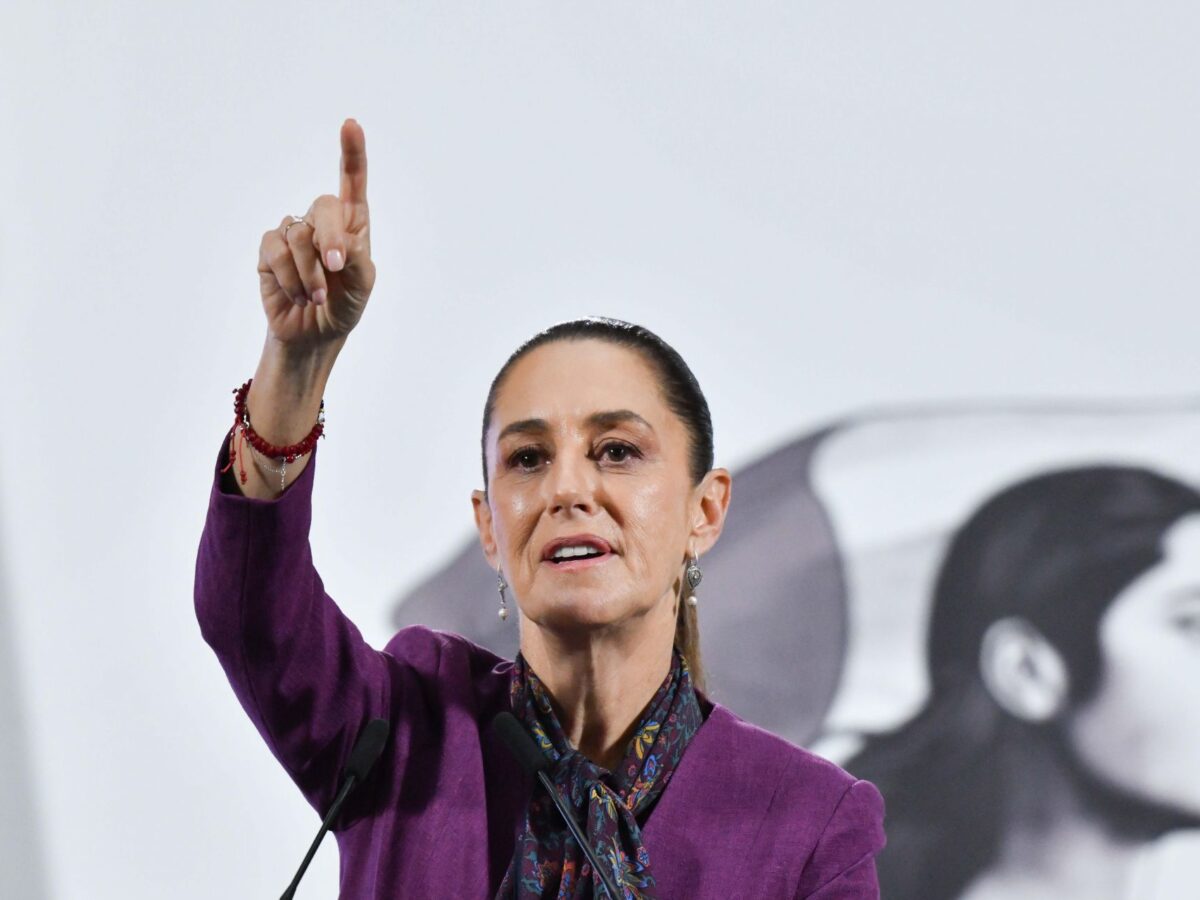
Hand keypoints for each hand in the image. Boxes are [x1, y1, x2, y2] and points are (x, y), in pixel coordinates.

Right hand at [257, 118, 375, 348]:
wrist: (314, 335)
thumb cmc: (344, 306)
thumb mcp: (362, 285)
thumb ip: (357, 258)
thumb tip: (337, 242)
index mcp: (352, 224)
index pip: (352, 183)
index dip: (352, 153)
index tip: (351, 125)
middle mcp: (322, 222)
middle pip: (324, 206)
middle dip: (331, 238)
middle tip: (336, 267)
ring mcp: (294, 234)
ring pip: (298, 234)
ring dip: (310, 272)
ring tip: (316, 296)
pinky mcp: (270, 250)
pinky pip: (275, 250)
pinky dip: (289, 276)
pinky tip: (297, 294)